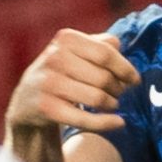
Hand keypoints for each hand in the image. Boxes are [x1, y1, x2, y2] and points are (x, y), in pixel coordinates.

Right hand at [7, 30, 141, 133]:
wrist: (27, 100)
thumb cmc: (63, 70)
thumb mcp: (77, 50)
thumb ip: (101, 43)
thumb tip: (118, 45)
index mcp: (66, 39)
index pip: (106, 54)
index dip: (125, 69)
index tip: (134, 80)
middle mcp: (54, 58)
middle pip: (104, 78)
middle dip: (118, 88)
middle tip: (119, 93)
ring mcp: (48, 83)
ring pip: (97, 98)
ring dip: (112, 104)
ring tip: (112, 103)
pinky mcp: (47, 108)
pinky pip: (86, 119)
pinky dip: (106, 123)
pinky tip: (119, 122)